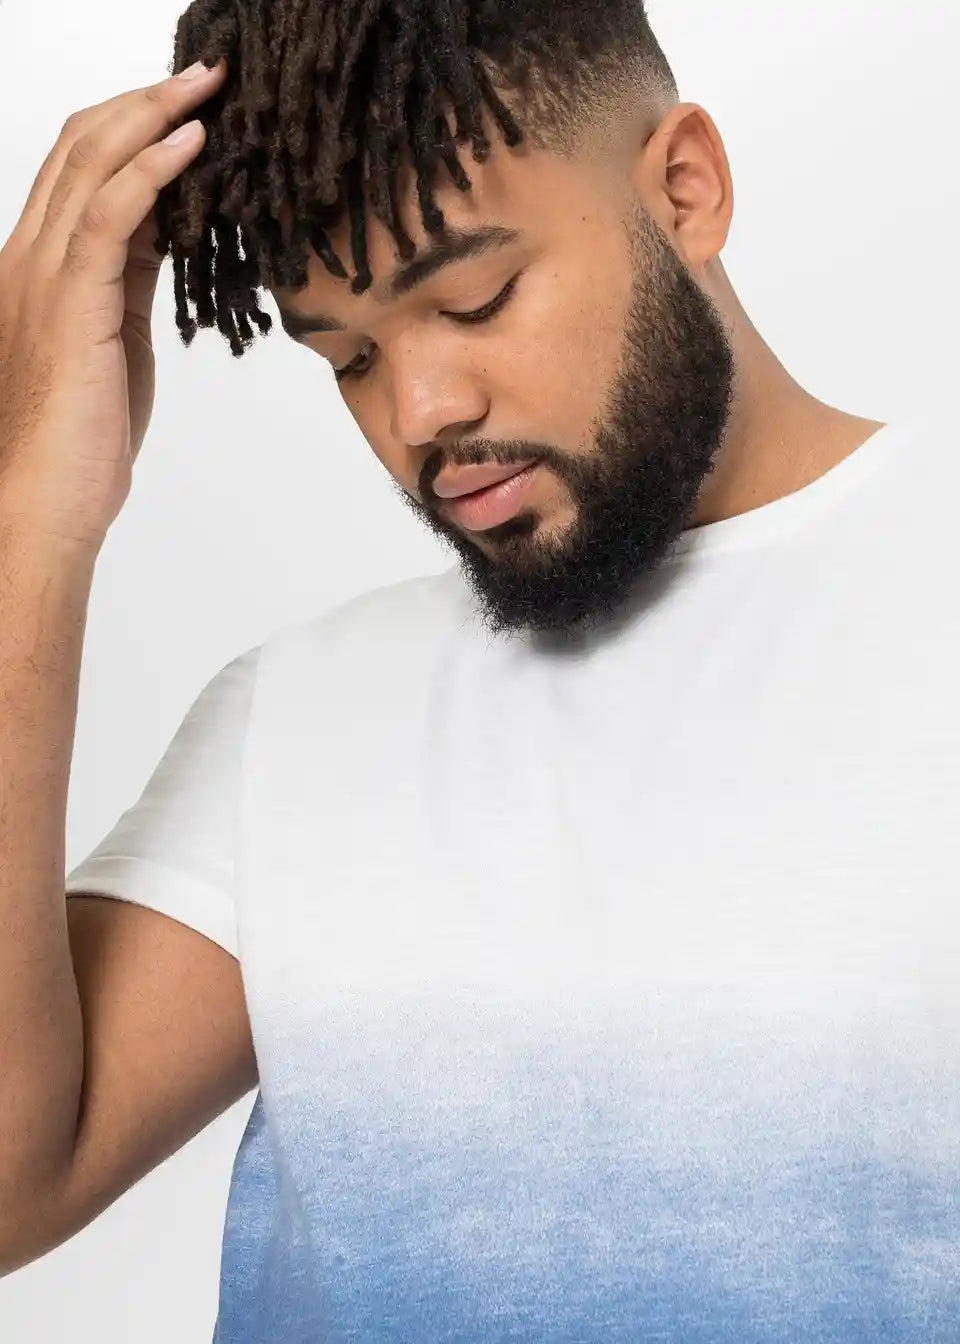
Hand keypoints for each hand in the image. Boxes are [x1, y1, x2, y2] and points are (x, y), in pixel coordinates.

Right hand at [0, 59, 226, 552]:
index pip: (78, 169)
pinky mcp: (70, 302)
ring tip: (210, 88)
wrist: (44, 503)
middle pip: (80, 146)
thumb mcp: (109, 345)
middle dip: (145, 101)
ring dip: (154, 115)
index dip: (130, 126)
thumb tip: (161, 242)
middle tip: (208, 75)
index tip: (187, 105)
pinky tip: (191, 144)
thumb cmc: (76, 442)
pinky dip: (151, 170)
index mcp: (37, 266)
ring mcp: (41, 274)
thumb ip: (123, 287)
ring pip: (90, 163)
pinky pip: (108, 214)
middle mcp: (28, 255)